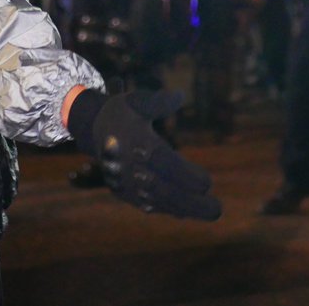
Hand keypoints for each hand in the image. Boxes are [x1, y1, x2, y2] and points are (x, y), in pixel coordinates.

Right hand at [68, 89, 221, 220]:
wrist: (91, 130)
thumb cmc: (123, 113)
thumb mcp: (137, 101)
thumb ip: (158, 102)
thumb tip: (180, 96)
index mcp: (136, 143)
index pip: (163, 163)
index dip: (185, 175)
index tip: (208, 183)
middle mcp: (131, 167)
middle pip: (163, 190)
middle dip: (191, 202)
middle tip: (217, 210)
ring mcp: (127, 182)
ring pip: (158, 201)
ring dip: (185, 209)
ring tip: (211, 212)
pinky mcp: (124, 191)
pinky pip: (148, 204)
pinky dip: (168, 209)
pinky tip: (187, 212)